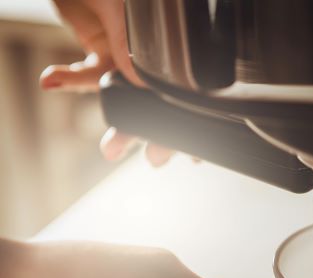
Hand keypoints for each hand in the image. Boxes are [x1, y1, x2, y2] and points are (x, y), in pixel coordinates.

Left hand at [40, 0, 173, 166]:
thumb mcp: (121, 7)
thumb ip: (128, 42)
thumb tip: (138, 84)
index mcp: (169, 36)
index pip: (182, 82)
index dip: (188, 117)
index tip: (192, 150)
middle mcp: (152, 45)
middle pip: (157, 95)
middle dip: (156, 130)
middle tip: (156, 161)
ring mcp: (126, 48)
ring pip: (124, 93)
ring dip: (115, 119)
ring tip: (110, 149)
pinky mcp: (99, 47)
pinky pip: (89, 72)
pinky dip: (70, 79)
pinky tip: (53, 80)